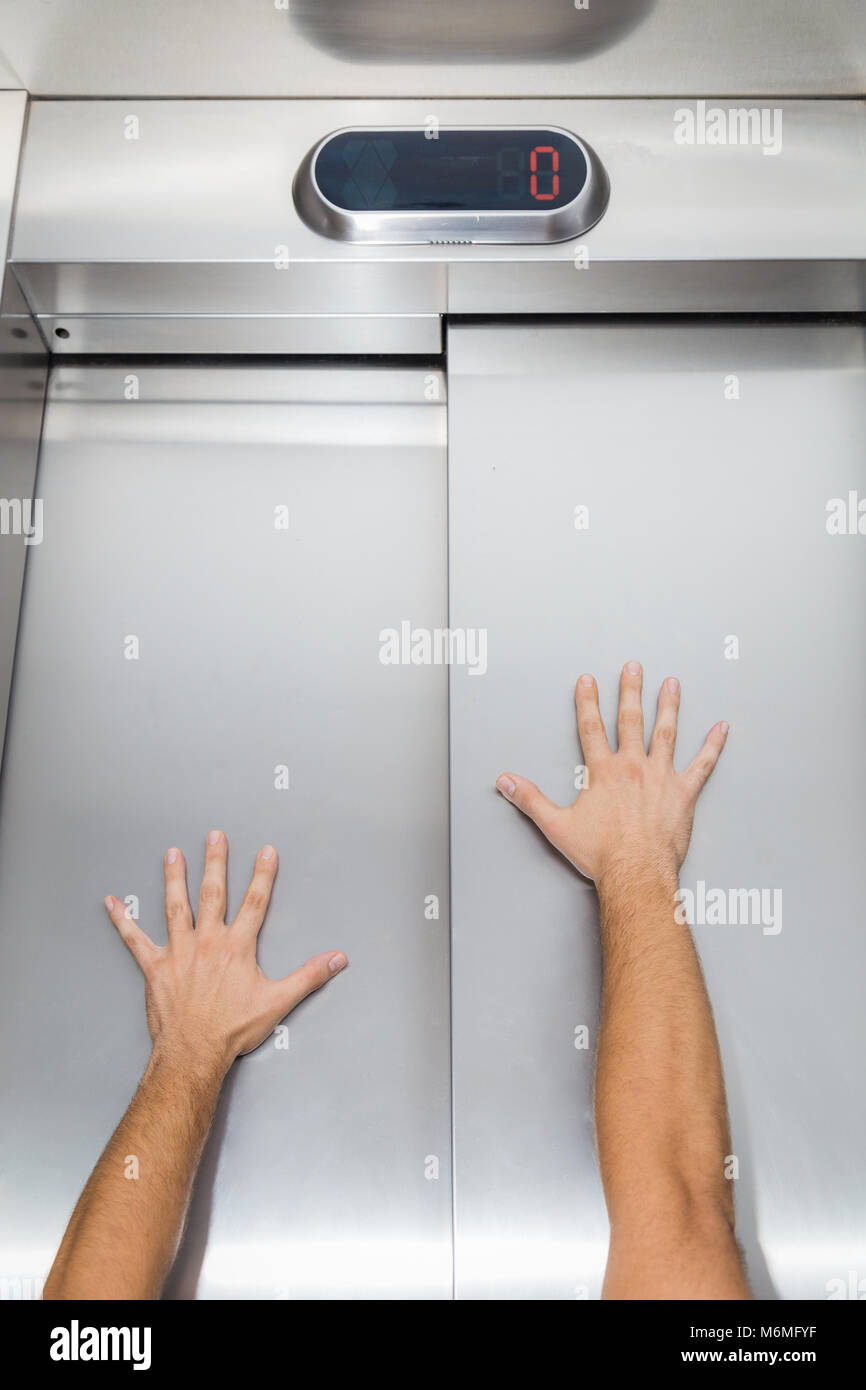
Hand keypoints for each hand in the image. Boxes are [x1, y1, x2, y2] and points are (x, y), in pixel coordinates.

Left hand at [105, 831, 346, 1074]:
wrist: (194, 1053)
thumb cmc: (232, 1030)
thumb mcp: (278, 1002)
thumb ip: (309, 976)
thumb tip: (336, 960)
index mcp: (236, 948)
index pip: (255, 902)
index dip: (263, 875)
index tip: (266, 852)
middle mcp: (207, 942)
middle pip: (213, 893)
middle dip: (215, 862)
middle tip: (214, 836)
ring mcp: (179, 952)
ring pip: (176, 906)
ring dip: (174, 878)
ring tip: (172, 854)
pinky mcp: (155, 967)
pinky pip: (134, 940)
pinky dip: (122, 921)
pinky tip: (112, 903)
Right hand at [496, 662, 727, 888]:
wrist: (635, 873)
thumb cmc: (601, 854)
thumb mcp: (556, 826)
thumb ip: (530, 800)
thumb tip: (506, 782)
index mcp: (603, 772)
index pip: (592, 727)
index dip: (587, 701)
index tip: (588, 681)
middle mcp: (633, 767)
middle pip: (631, 720)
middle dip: (630, 690)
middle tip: (634, 668)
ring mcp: (661, 777)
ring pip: (666, 733)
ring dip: (669, 706)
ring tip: (671, 685)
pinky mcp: (684, 794)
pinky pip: (703, 764)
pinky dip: (713, 745)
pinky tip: (721, 728)